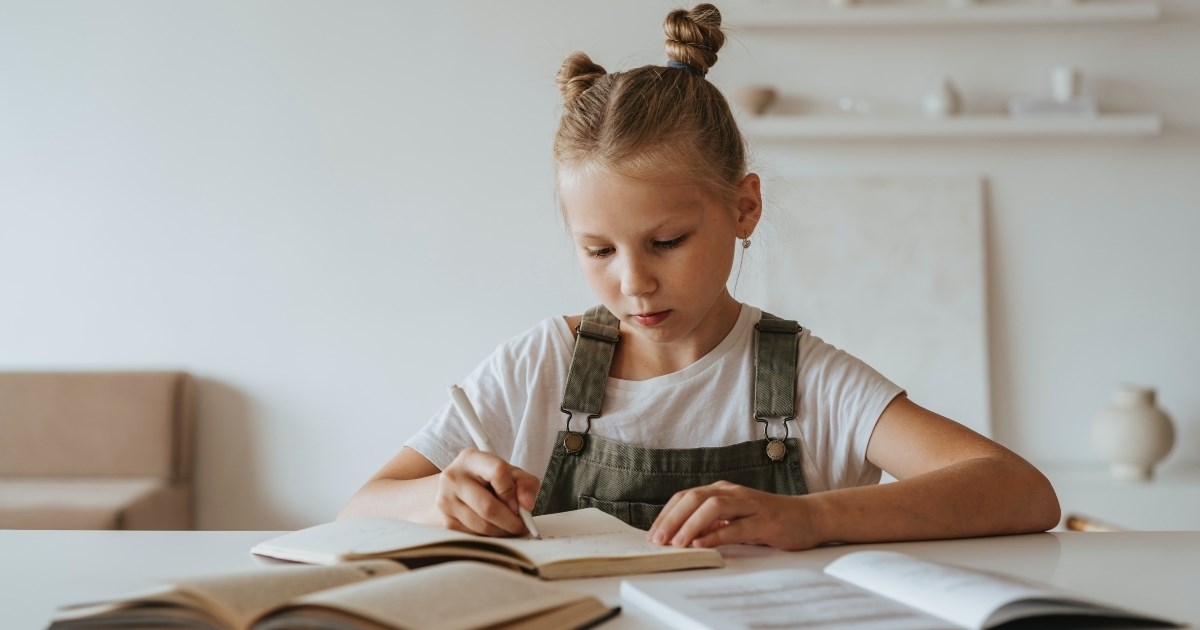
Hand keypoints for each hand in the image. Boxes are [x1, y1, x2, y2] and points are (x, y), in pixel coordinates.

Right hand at [435, 448, 539, 536]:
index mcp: (471, 459)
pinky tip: (495, 530)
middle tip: (522, 526)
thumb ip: (525, 483)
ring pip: (482, 526)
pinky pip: (473, 536)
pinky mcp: (445, 520)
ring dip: (502, 532)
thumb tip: (527, 504)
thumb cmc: (486, 479)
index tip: (520, 505)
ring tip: (510, 528)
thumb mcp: (509, 473)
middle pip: (488, 507)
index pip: (498, 472)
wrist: (455, 488)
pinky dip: (489, 537)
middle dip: (511, 522)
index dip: (512, 492)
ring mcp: (446, 500)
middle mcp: (453, 477)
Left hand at [647, 480, 822, 549]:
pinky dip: (716, 534)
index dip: (667, 514)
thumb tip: (682, 535)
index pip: (686, 496)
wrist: (809, 517)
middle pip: (694, 498)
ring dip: (690, 524)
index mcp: (723, 490)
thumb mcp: (735, 519)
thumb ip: (712, 523)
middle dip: (672, 519)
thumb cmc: (769, 519)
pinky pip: (736, 526)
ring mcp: (749, 505)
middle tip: (658, 539)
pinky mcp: (764, 521)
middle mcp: (733, 493)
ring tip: (677, 543)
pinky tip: (703, 544)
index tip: (653, 533)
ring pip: (713, 507)